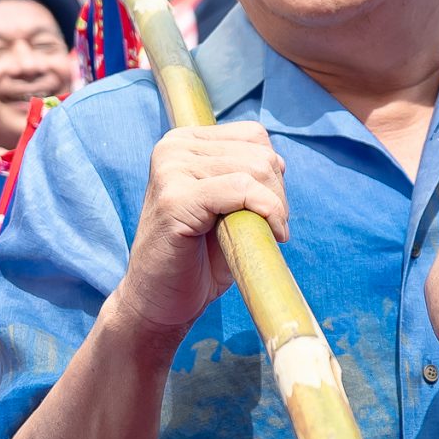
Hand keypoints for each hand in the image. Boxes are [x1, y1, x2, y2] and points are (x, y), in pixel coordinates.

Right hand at [107, 122, 287, 338]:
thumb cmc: (199, 258)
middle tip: (269, 229)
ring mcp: (170, 170)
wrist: (159, 301)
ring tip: (263, 235)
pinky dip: (266, 211)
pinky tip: (271, 236)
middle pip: (260, 153)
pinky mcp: (174, 199)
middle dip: (278, 194)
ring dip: (275, 207)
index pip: (254, 136)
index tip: (270, 211)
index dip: (273, 175)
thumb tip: (279, 162)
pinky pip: (241, 190)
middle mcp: (172, 148)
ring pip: (255, 169)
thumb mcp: (227, 206)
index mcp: (184, 142)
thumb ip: (247, 176)